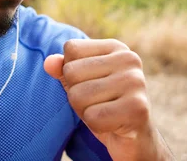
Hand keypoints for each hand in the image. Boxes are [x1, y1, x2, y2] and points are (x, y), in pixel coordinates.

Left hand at [44, 38, 171, 160]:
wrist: (135, 139)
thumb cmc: (104, 106)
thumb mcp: (80, 84)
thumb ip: (63, 69)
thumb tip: (48, 62)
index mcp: (116, 48)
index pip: (72, 49)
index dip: (72, 73)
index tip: (93, 84)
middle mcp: (129, 59)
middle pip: (72, 72)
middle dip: (77, 95)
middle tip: (99, 103)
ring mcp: (136, 82)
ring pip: (79, 96)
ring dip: (86, 112)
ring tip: (105, 113)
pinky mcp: (138, 108)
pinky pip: (93, 117)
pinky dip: (97, 126)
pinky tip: (113, 124)